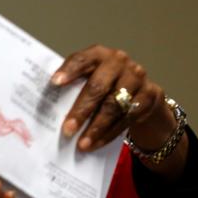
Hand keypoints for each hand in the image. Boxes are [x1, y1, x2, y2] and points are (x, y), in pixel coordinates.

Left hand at [51, 45, 185, 174]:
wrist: (139, 90)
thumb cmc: (103, 84)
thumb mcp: (89, 77)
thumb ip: (73, 85)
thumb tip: (46, 106)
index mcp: (99, 54)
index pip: (82, 59)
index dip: (69, 70)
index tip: (54, 83)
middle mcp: (119, 61)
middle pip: (98, 87)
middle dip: (81, 110)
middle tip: (67, 130)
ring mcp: (137, 77)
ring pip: (114, 106)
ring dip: (96, 128)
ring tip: (81, 144)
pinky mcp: (150, 95)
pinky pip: (127, 118)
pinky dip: (109, 133)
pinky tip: (96, 144)